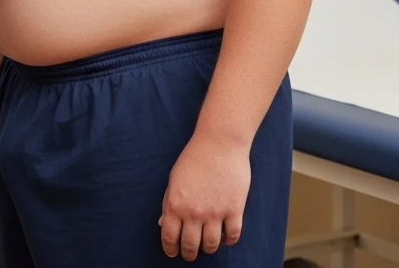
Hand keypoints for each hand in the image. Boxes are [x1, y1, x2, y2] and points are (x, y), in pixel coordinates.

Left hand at [158, 133, 251, 260]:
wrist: (219, 143)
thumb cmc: (194, 158)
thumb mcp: (174, 180)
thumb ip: (168, 203)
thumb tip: (163, 224)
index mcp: (175, 204)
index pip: (169, 237)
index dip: (170, 249)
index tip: (173, 253)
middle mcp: (194, 212)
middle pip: (191, 246)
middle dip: (189, 254)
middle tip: (190, 254)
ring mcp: (215, 212)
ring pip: (211, 245)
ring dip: (208, 249)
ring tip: (207, 246)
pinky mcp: (234, 209)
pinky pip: (232, 235)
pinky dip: (228, 241)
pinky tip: (225, 237)